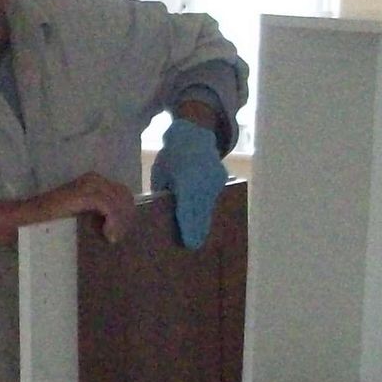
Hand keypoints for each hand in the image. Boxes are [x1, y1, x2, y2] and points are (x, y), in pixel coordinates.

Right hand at [35, 172, 136, 243]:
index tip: (116, 232)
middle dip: (124, 219)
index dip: (125, 213)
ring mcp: (89, 185)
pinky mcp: (84, 195)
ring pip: (119, 202)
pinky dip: (112, 222)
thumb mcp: (84, 212)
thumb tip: (120, 224)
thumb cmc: (55, 217)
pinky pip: (109, 207)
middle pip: (125, 197)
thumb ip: (100, 212)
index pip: (124, 193)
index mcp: (96, 180)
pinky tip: (106, 235)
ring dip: (119, 223)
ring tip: (109, 238)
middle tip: (113, 237)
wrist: (31, 215)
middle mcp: (95, 179)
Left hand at [150, 116, 227, 248]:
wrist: (194, 133)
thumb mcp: (160, 174)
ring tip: (198, 239)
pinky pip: (212, 198)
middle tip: (193, 248)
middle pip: (200, 213)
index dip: (188, 228)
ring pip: (208, 207)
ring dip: (203, 222)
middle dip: (197, 231)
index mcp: (186, 180)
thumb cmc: (171, 155)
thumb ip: (163, 193)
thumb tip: (163, 213)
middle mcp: (203, 182)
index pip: (187, 210)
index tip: (189, 244)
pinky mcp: (221, 179)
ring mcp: (215, 181)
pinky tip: (202, 221)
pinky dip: (206, 208)